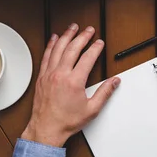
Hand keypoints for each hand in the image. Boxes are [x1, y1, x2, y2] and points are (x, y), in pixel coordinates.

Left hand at [21, 24, 120, 147]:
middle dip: (82, 36)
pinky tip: (54, 39)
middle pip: (73, 49)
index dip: (95, 48)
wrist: (46, 128)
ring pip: (58, 49)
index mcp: (74, 82)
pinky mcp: (42, 77)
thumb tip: (114, 82)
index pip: (87, 58)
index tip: (99, 43)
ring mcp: (49, 74)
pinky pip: (46, 56)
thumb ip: (104, 93)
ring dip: (66, 36)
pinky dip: (51, 45)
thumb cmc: (66, 121)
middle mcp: (60, 75)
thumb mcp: (92, 109)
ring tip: (72, 28)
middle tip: (89, 30)